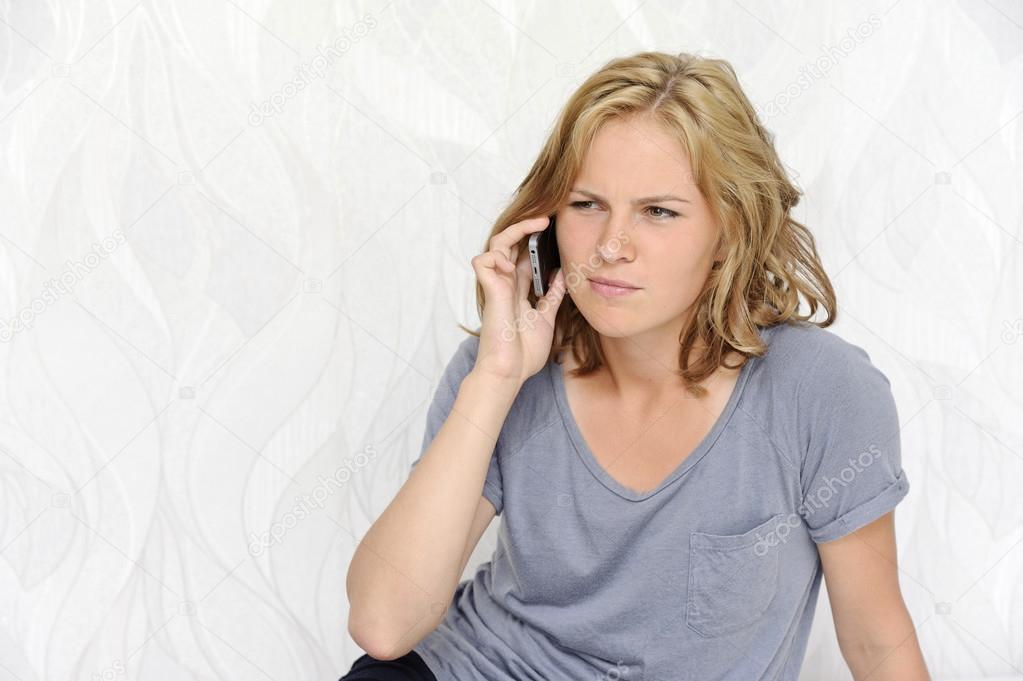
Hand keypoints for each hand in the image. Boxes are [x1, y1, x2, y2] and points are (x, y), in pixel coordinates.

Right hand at [470, 216, 567, 388]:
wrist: (510, 372)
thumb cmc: (523, 352)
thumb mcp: (546, 317)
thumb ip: (552, 295)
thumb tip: (561, 273)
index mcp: (518, 290)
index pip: (522, 256)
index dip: (534, 239)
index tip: (552, 228)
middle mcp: (506, 284)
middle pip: (509, 244)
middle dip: (526, 227)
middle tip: (546, 219)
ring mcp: (497, 287)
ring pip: (496, 245)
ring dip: (513, 232)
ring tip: (535, 228)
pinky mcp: (490, 292)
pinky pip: (482, 261)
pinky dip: (494, 255)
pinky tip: (510, 262)